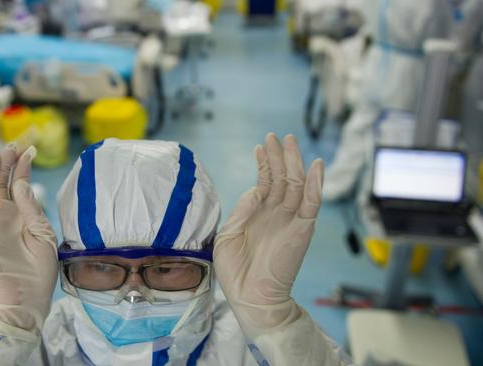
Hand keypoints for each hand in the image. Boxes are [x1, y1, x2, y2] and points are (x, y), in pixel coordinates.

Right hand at [0, 144, 57, 331]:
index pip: (18, 184)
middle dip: (4, 164)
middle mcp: (1, 216)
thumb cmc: (39, 271)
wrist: (23, 298)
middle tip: (11, 146)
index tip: (28, 150)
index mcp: (21, 216)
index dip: (22, 167)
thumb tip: (19, 182)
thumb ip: (31, 207)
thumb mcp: (44, 234)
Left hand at [214, 133, 322, 336]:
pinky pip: (311, 204)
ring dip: (293, 163)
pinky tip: (315, 166)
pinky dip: (315, 185)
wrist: (250, 297)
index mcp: (258, 215)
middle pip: (282, 179)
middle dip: (279, 156)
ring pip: (296, 185)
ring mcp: (289, 221)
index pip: (265, 183)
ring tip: (289, 141)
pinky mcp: (301, 230)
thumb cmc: (235, 271)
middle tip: (276, 136)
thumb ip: (242, 209)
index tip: (261, 146)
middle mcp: (276, 214)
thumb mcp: (228, 234)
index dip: (264, 164)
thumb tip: (255, 189)